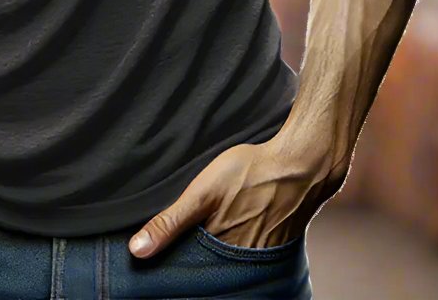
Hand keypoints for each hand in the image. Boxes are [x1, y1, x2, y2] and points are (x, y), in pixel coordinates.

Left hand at [128, 129, 347, 257]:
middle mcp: (241, 263)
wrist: (301, 165)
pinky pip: (247, 260)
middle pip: (208, 273)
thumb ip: (170, 222)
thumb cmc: (251, 173)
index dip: (173, 269)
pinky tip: (228, 237)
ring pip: (226, 267)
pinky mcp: (272, 247)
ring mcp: (259, 257)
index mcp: (219, 253)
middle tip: (180, 253)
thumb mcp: (202, 192)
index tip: (156, 267)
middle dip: (193, 267)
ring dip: (213, 260)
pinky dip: (233, 254)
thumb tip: (136, 251)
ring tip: (203, 242)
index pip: (189, 273)